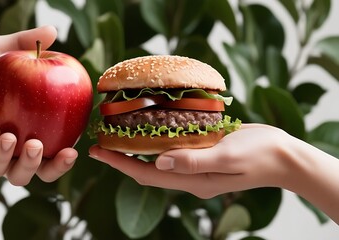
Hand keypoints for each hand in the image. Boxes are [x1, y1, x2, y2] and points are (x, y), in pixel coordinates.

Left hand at [89, 124, 292, 197]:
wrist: (282, 156)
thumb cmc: (258, 156)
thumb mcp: (227, 158)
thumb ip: (194, 161)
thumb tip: (159, 161)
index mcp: (192, 181)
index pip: (145, 174)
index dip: (118, 163)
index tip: (97, 151)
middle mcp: (189, 176)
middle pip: (146, 168)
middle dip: (121, 156)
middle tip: (100, 141)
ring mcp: (195, 165)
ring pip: (158, 158)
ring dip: (137, 147)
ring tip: (118, 132)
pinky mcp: (202, 152)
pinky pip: (173, 147)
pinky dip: (157, 138)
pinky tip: (150, 125)